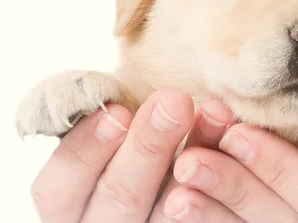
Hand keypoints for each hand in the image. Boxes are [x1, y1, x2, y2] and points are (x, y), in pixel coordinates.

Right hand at [29, 88, 234, 222]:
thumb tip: (96, 87)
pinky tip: (237, 145)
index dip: (85, 151)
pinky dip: (223, 182)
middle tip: (175, 101)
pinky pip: (210, 215)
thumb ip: (98, 115)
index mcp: (71, 203)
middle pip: (119, 199)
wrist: (166, 164)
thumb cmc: (127, 138)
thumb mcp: (105, 128)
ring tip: (216, 114)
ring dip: (196, 157)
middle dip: (147, 147)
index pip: (60, 187)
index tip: (116, 112)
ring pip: (169, 211)